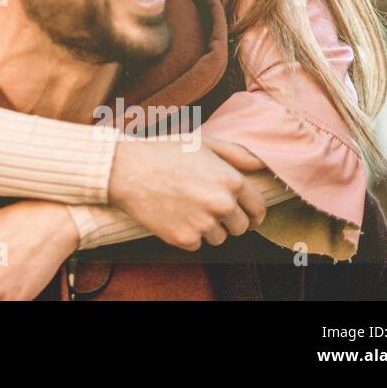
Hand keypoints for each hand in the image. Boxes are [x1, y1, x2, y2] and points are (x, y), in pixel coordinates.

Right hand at [108, 136, 267, 250]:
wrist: (125, 169)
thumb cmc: (163, 152)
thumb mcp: (202, 143)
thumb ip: (236, 154)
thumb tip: (260, 166)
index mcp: (231, 180)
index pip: (258, 208)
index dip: (253, 212)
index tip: (245, 214)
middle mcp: (222, 204)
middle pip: (241, 227)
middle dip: (228, 220)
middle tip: (206, 207)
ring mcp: (204, 223)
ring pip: (219, 238)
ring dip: (208, 228)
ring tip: (186, 207)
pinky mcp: (185, 238)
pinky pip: (197, 244)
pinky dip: (187, 234)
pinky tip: (173, 215)